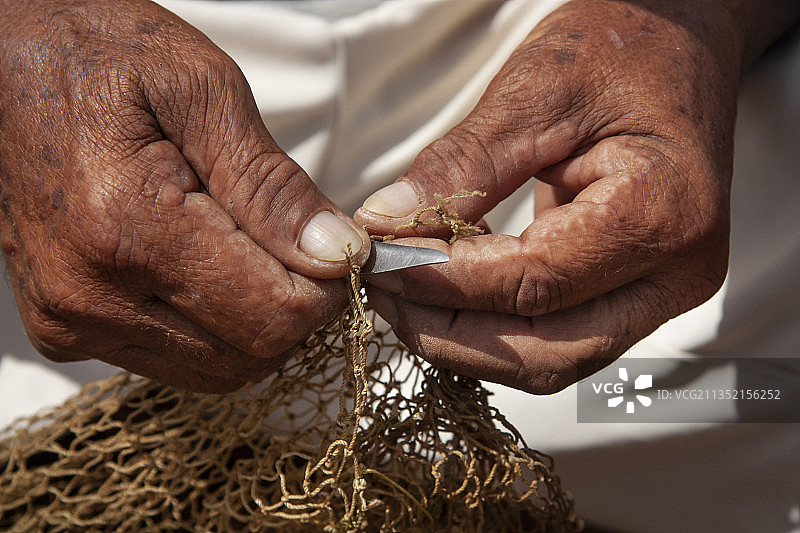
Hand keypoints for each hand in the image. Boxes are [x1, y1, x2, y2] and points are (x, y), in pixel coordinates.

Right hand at [0, 0, 368, 391]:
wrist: (1, 61)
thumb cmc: (99, 56)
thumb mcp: (203, 89)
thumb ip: (273, 184)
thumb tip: (337, 255)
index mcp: (129, 227)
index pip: (273, 317)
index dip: (327, 291)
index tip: (341, 249)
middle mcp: (91, 294)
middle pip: (250, 355)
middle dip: (300, 308)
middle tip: (307, 247)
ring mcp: (72, 320)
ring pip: (217, 370)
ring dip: (260, 323)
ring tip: (259, 252)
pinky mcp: (64, 329)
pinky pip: (174, 361)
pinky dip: (217, 330)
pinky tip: (215, 272)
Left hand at [355, 0, 789, 393]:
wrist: (678, 47)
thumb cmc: (621, 51)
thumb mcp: (536, 92)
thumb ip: (461, 167)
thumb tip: (387, 222)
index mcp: (664, 211)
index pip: (533, 280)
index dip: (443, 281)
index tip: (379, 261)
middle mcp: (675, 273)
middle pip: (546, 352)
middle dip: (448, 334)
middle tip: (381, 293)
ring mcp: (660, 292)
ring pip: (549, 360)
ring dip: (465, 340)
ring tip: (404, 293)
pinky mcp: (635, 294)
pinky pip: (555, 338)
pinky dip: (492, 326)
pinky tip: (447, 286)